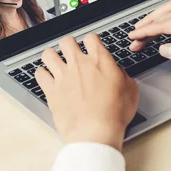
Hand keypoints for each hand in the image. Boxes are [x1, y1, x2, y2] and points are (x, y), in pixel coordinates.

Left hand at [35, 35, 138, 151]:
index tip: (91, 46)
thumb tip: (118, 72)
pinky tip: (47, 78)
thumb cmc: (114, 114)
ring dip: (52, 56)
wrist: (95, 132)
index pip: (91, 38)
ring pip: (48, 54)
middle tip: (71, 52)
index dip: (91, 41)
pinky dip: (42, 74)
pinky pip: (39, 74)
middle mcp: (79, 64)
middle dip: (69, 45)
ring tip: (56, 62)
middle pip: (67, 41)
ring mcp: (63, 76)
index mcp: (100, 61)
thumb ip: (123, 76)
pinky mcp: (51, 91)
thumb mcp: (131, 91)